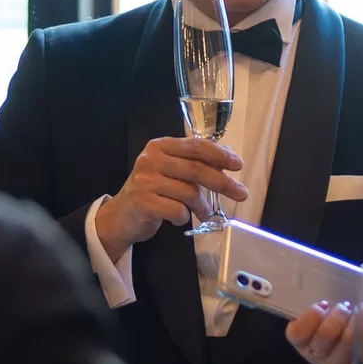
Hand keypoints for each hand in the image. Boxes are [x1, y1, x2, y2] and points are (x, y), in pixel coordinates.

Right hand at [96, 137, 247, 249]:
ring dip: (203, 206)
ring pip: (189, 192)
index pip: (196, 146)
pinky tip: (178, 218)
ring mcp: (145, 181)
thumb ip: (193, 163)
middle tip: (241, 194)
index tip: (238, 165)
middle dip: (223, 183)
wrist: (121, 215)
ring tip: (204, 213)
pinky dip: (183, 217)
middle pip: (196, 169)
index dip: (220, 155)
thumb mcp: (170, 170)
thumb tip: (228, 161)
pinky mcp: (143, 203)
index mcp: (160, 146)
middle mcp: (151, 160)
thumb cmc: (151, 191)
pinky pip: (177, 211)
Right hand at [284, 301, 358, 363]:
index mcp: (304, 341)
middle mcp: (319, 356)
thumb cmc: (337, 319)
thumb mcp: (323, 313)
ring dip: (359, 321)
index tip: (323, 304)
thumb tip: (324, 281)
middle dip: (337, 317)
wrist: (361, 340)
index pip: (297, 334)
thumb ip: (321, 304)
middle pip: (324, 338)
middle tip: (346, 306)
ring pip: (348, 344)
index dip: (310, 317)